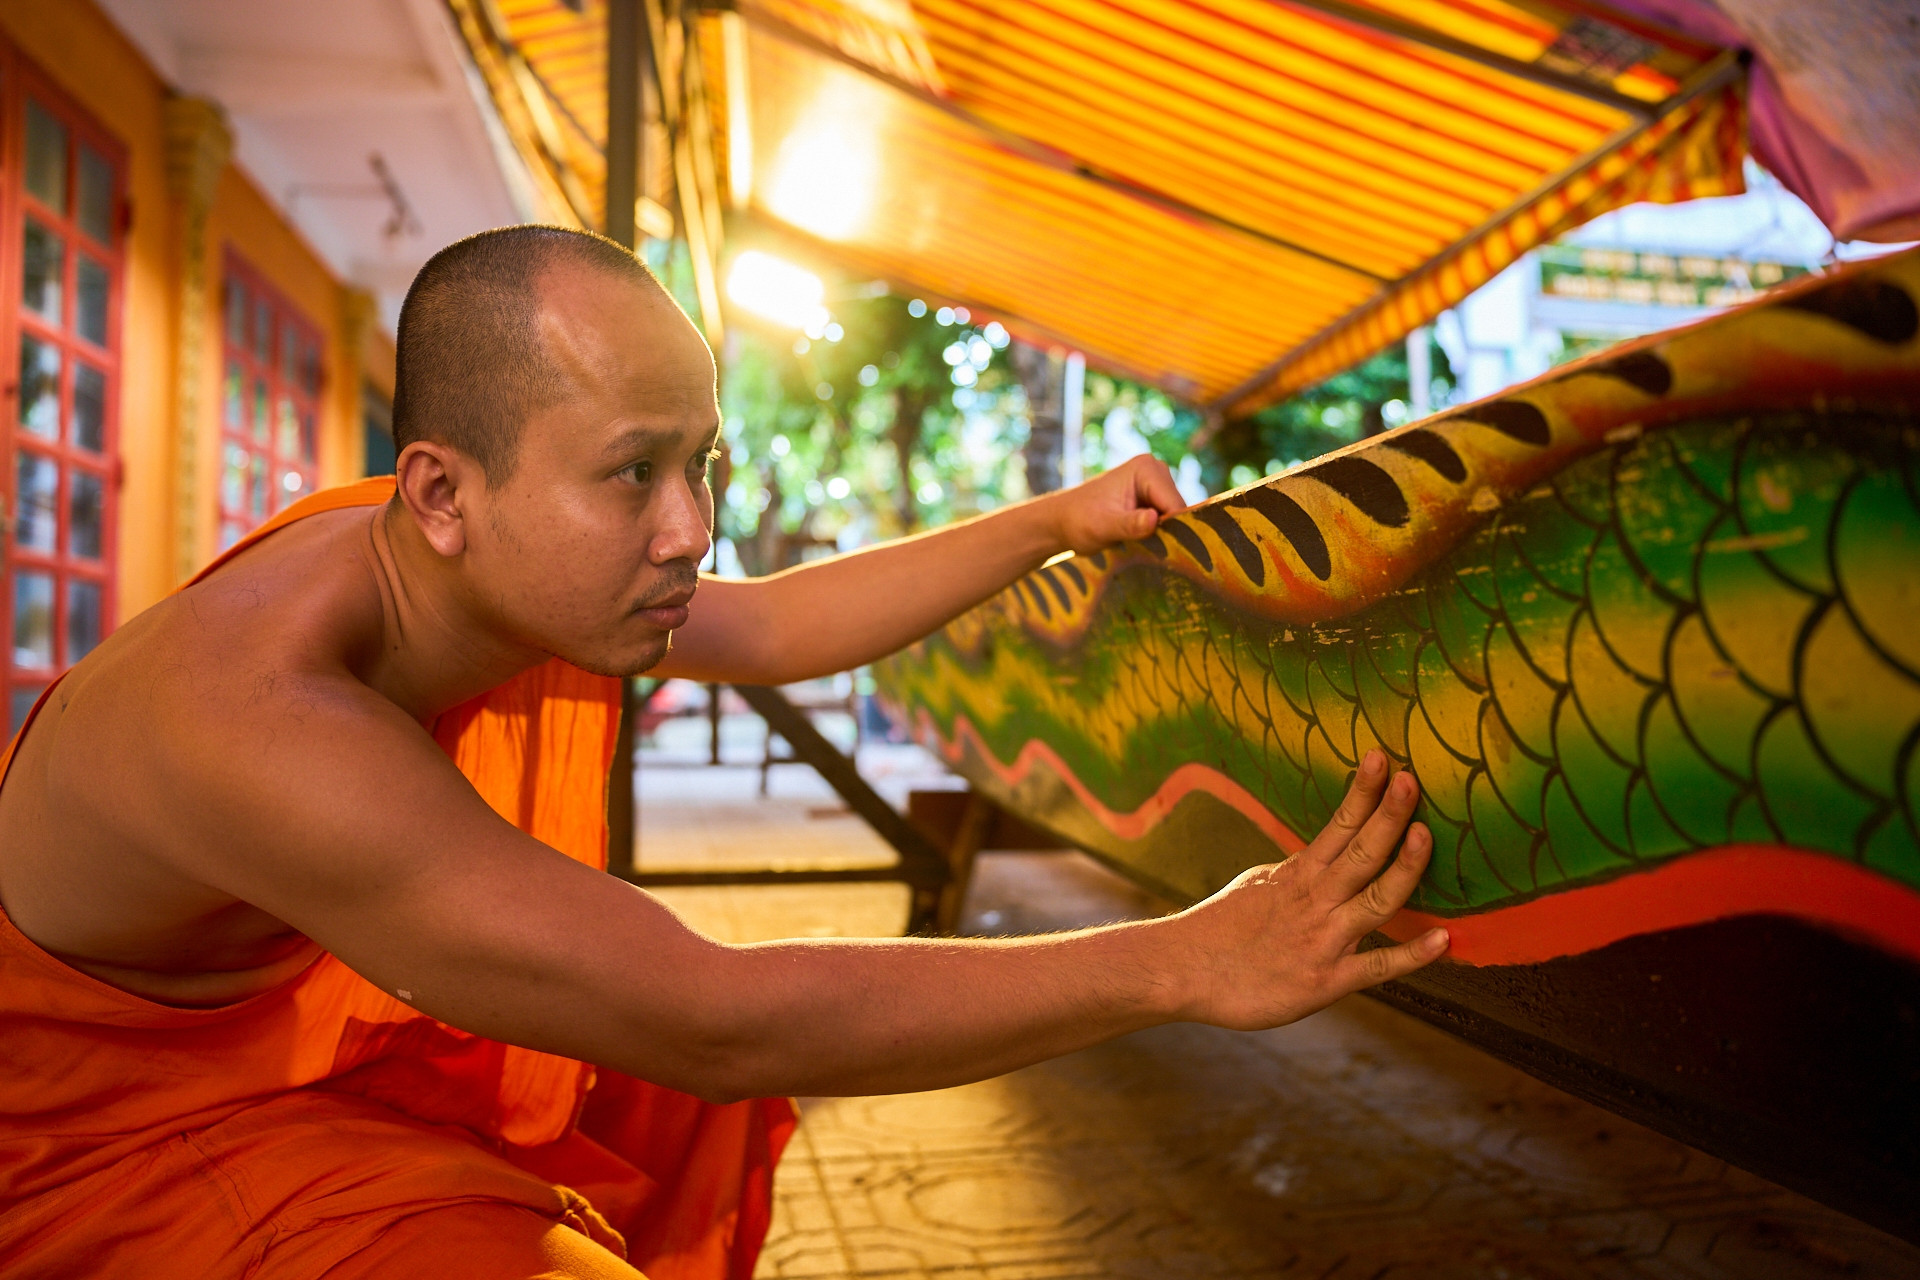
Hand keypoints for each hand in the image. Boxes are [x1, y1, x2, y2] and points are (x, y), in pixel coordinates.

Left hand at [1042, 454, 1186, 553]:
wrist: (1061, 522)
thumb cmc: (1078, 521)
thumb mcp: (1103, 526)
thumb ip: (1130, 524)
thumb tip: (1154, 520)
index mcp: (1146, 469)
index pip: (1175, 504)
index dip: (1173, 529)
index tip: (1165, 551)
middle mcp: (1155, 470)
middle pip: (1178, 510)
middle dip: (1169, 532)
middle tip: (1149, 550)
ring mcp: (1155, 484)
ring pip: (1175, 517)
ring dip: (1164, 535)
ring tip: (1141, 546)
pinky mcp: (1152, 497)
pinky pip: (1167, 519)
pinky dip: (1159, 534)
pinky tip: (1142, 543)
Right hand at [1170, 752, 1448, 1030]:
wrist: (1182, 972)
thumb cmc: (1219, 929)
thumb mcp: (1258, 885)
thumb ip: (1298, 871)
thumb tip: (1324, 853)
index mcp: (1297, 875)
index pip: (1339, 826)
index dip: (1364, 793)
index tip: (1383, 758)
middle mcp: (1314, 901)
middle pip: (1361, 853)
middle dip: (1388, 814)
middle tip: (1411, 779)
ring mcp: (1322, 941)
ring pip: (1375, 901)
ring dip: (1403, 868)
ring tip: (1426, 834)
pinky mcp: (1324, 982)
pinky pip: (1376, 968)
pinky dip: (1410, 955)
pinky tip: (1444, 940)